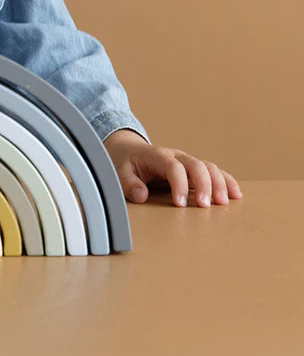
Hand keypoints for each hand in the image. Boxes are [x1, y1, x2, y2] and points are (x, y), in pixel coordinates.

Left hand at [103, 129, 242, 206]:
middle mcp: (176, 156)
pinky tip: (236, 194)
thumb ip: (128, 183)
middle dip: (203, 185)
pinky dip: (226, 181)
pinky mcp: (194, 169)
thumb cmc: (124, 162)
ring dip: (219, 184)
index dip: (178, 184)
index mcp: (157, 155)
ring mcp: (187, 161)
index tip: (180, 204)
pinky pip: (214, 172)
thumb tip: (141, 195)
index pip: (172, 167)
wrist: (127, 149)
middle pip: (196, 165)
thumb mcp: (118, 171)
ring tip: (224, 203)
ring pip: (209, 167)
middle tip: (205, 206)